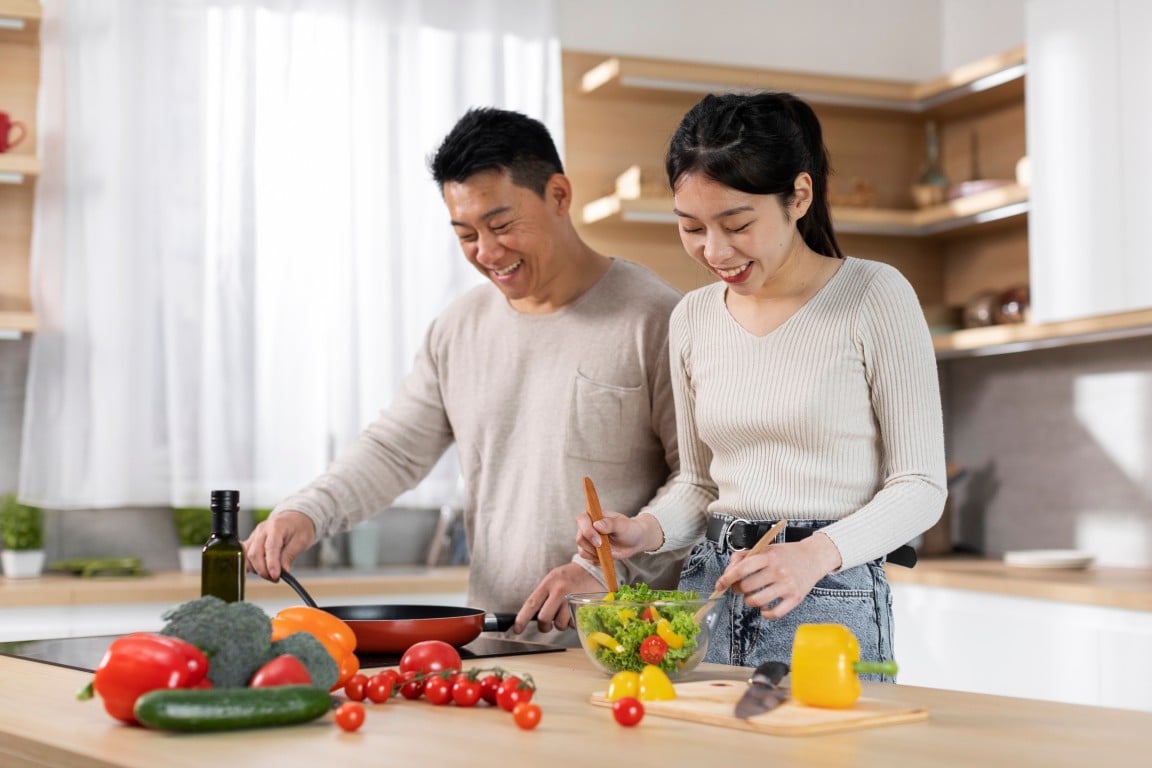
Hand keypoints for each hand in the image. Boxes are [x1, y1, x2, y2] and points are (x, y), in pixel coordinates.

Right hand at [242, 510, 316, 580]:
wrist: (295, 520)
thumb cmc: (300, 528)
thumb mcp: (301, 541)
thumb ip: (290, 555)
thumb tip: (283, 571)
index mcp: (276, 526)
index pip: (270, 547)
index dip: (272, 564)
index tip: (276, 576)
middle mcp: (262, 530)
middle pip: (255, 553)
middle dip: (263, 570)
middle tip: (275, 578)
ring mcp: (254, 535)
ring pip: (247, 556)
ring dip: (257, 569)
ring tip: (270, 574)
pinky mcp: (251, 541)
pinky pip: (245, 555)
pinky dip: (250, 565)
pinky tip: (259, 570)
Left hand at [510, 563, 602, 633]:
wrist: (592, 570)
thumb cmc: (569, 577)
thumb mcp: (553, 580)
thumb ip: (543, 595)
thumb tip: (531, 616)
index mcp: (548, 583)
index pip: (531, 604)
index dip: (522, 619)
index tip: (517, 629)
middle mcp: (559, 590)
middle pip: (544, 618)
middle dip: (544, 626)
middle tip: (547, 625)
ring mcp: (572, 599)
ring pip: (560, 624)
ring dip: (561, 624)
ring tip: (566, 612)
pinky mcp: (583, 607)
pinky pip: (574, 624)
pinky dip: (573, 622)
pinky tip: (576, 611)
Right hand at [575, 510, 663, 561]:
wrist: (634, 540)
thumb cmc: (628, 529)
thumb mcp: (622, 525)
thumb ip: (610, 524)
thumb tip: (597, 525)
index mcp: (593, 516)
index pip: (581, 519)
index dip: (587, 531)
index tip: (599, 541)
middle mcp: (587, 527)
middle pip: (580, 539)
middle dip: (592, 547)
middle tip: (607, 549)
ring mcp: (588, 541)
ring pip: (582, 551)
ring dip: (596, 555)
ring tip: (610, 551)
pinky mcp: (590, 552)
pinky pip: (588, 560)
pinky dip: (598, 560)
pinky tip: (608, 555)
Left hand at [715, 532, 842, 618]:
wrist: (813, 557)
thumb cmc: (786, 554)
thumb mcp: (764, 548)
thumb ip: (743, 557)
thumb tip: (728, 572)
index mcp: (768, 556)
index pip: (741, 569)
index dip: (727, 578)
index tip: (720, 584)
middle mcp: (778, 571)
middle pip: (746, 587)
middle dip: (738, 589)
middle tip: (740, 587)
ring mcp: (787, 585)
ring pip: (757, 601)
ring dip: (749, 601)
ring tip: (752, 596)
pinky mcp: (795, 598)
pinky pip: (774, 613)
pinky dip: (765, 613)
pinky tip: (764, 607)